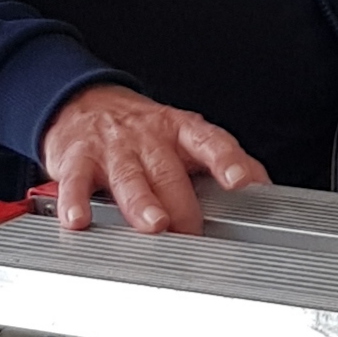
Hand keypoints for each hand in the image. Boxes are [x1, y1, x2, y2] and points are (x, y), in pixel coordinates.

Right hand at [41, 83, 267, 234]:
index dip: (226, 160)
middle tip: (193, 233)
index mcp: (181, 132)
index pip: (210, 143)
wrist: (83, 103)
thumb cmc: (142, 130)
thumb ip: (221, 159)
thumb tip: (262, 186)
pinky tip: (79, 219)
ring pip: (130, 178)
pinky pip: (76, 182)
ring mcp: (113, 149)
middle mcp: (149, 139)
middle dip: (183, 204)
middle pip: (169, 172)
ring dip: (142, 202)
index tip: (239, 180)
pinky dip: (75, 202)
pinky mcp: (77, 160)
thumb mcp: (184, 135)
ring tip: (154, 223)